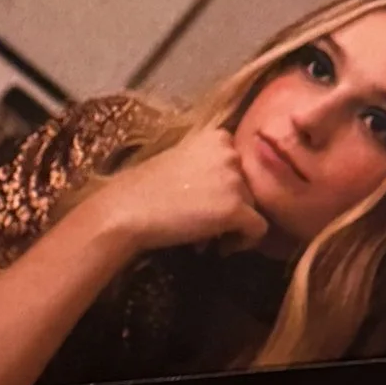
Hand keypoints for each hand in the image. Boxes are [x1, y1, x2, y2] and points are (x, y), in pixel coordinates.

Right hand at [90, 127, 267, 257]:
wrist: (128, 209)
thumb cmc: (146, 188)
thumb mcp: (184, 162)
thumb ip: (211, 167)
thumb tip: (232, 194)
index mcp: (218, 137)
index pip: (242, 166)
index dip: (229, 188)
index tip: (209, 203)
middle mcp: (231, 153)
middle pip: (250, 187)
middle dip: (231, 207)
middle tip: (204, 224)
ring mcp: (236, 180)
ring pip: (254, 208)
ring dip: (233, 225)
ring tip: (205, 237)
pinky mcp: (236, 208)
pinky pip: (258, 229)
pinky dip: (243, 242)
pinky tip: (220, 248)